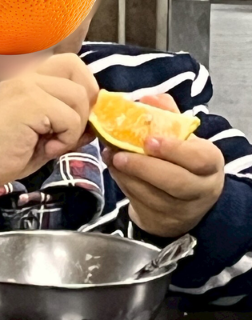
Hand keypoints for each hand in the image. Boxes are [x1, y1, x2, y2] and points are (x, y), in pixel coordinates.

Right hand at [0, 54, 98, 206]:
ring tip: (52, 143)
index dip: (83, 88)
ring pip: (78, 97)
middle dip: (86, 99)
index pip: (70, 63)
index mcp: (26, 78)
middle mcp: (26, 75)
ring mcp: (27, 86)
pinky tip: (45, 149)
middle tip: (73, 127)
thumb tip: (95, 123)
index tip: (76, 119)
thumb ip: (66, 123)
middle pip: (76, 67)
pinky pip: (70, 119)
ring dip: (75, 127)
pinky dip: (66, 140)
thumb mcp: (41, 134)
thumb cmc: (1, 153)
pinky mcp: (30, 102)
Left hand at [103, 94, 224, 236]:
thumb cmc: (183, 159)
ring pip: (153, 195)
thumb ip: (168, 115)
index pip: (198, 158)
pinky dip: (123, 183)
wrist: (185, 200)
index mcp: (209, 163)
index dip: (174, 149)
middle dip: (144, 167)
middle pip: (175, 182)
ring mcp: (181, 209)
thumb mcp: (182, 136)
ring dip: (126, 175)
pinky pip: (139, 203)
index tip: (149, 139)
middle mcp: (200, 189)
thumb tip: (149, 97)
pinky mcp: (162, 221)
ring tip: (110, 155)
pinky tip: (113, 167)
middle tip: (119, 152)